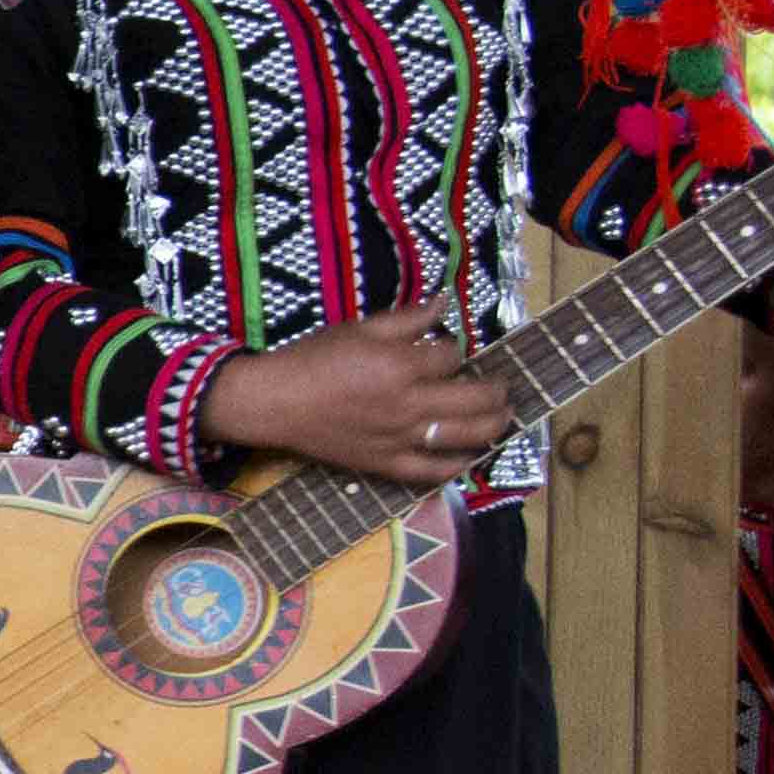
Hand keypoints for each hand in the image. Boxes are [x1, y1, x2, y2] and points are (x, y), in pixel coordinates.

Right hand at [199, 303, 504, 482]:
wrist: (273, 403)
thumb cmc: (312, 360)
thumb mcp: (359, 329)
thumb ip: (407, 318)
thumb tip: (444, 301)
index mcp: (401, 366)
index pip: (453, 356)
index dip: (456, 350)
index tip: (448, 349)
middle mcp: (409, 405)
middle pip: (478, 399)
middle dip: (497, 390)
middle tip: (499, 386)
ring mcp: (401, 438)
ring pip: (469, 436)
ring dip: (495, 425)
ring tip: (500, 417)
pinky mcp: (387, 464)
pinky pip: (434, 471)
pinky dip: (458, 465)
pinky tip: (468, 454)